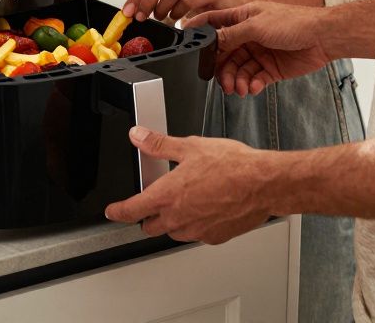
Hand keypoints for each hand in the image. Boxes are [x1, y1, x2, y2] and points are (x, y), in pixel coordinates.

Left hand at [104, 127, 271, 243]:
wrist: (263, 183)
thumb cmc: (232, 166)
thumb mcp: (190, 147)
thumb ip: (158, 144)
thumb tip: (138, 136)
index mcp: (167, 195)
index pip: (131, 210)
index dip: (117, 212)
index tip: (111, 211)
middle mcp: (178, 217)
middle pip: (149, 226)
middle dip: (146, 216)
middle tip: (153, 202)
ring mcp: (196, 230)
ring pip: (173, 232)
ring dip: (172, 221)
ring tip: (186, 201)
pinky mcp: (213, 237)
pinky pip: (196, 234)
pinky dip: (195, 224)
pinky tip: (206, 207)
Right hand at [184, 2, 331, 95]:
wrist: (323, 38)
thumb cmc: (294, 22)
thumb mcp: (256, 25)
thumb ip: (231, 34)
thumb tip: (210, 40)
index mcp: (242, 18)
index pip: (214, 24)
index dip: (199, 33)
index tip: (187, 44)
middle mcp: (248, 36)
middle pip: (224, 54)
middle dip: (221, 69)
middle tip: (223, 82)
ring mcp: (259, 53)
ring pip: (237, 70)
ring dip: (236, 80)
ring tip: (239, 88)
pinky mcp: (270, 69)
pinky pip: (253, 79)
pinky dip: (250, 85)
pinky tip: (253, 87)